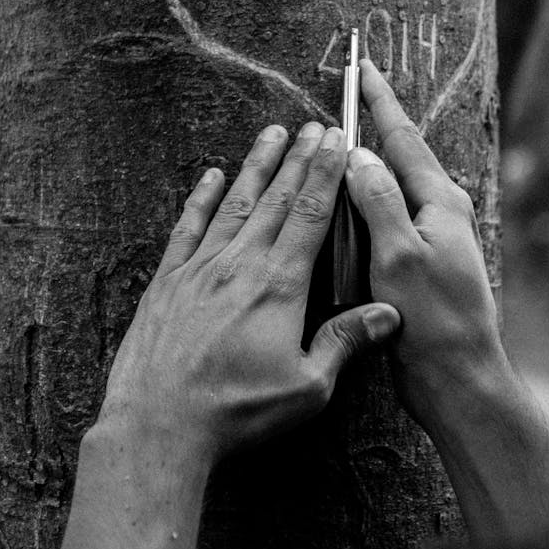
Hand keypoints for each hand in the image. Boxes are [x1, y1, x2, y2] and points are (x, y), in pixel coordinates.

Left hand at [98, 121, 399, 462]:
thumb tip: (390, 315)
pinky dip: (202, 198)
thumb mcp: (306, 387)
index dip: (326, 174)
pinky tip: (212, 176)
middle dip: (299, 159)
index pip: (311, 215)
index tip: (337, 142)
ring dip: (257, 166)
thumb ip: (345, 343)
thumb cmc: (235, 410)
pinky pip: (188, 227)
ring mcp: (200, 268)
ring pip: (236, 203)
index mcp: (279, 285)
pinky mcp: (168, 281)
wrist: (159, 421)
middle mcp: (240, 265)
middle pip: (277, 199)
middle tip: (314, 126)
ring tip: (272, 133)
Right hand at [345, 58, 503, 432]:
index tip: (362, 67)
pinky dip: (361, 201)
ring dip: (364, 163)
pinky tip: (340, 205)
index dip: (379, 101)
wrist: (456, 376)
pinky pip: (383, 217)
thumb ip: (378, 199)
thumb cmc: (432, 318)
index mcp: (439, 202)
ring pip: (389, 187)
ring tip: (336, 141)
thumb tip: (357, 156)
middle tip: (348, 94)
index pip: (403, 138)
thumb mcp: (398, 252)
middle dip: (373, 123)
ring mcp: (428, 238)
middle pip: (399, 156)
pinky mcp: (415, 262)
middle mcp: (437, 213)